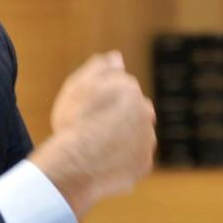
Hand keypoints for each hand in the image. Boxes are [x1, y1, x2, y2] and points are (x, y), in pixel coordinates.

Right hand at [29, 51, 156, 215]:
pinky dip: (122, 159)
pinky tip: (102, 161)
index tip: (89, 106)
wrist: (77, 163)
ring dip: (124, 137)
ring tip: (97, 146)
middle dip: (120, 114)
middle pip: (134, 110)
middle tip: (94, 125)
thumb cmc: (75, 121)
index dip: (103, 97)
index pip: (121, 87)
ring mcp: (147, 140)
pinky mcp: (144, 164)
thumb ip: (99, 68)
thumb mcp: (78, 86)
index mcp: (130, 89)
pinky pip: (133, 159)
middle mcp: (146, 112)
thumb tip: (116, 57)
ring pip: (136, 135)